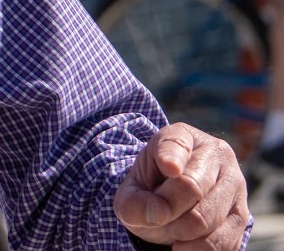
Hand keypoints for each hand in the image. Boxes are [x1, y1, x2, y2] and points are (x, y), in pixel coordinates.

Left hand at [113, 123, 249, 248]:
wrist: (175, 206)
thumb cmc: (151, 191)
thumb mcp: (131, 191)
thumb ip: (133, 202)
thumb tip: (158, 212)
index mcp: (182, 136)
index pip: (176, 145)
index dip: (170, 157)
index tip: (169, 168)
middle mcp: (216, 154)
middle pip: (190, 187)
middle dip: (166, 210)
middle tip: (157, 216)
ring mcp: (235, 184)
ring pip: (205, 218)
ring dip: (179, 232)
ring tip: (171, 226)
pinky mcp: (244, 216)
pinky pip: (222, 242)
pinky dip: (197, 249)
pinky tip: (185, 242)